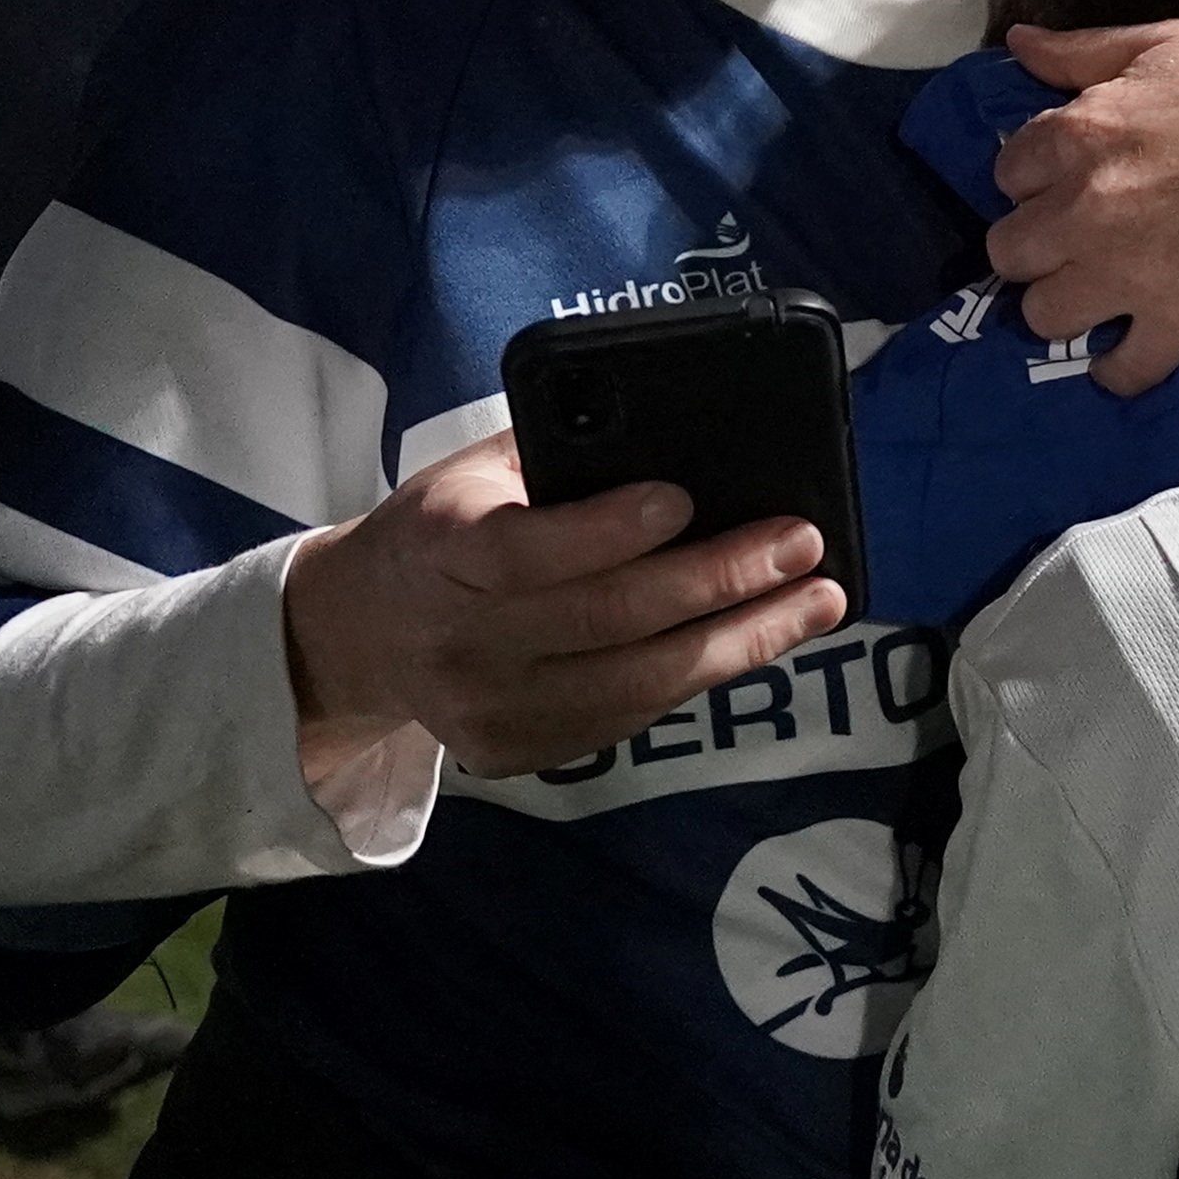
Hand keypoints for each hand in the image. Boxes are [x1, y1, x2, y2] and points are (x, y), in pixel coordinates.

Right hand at [281, 430, 844, 784]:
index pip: (525, 550)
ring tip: (819, 600)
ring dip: (744, 640)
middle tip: (803, 542)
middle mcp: (461, 640)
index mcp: (441, 550)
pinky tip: (758, 638)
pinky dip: (702, 675)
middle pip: (605, 619)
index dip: (608, 529)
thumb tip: (677, 427)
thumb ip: (556, 451)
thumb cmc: (440, 529)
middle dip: (720, 579)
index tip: (683, 498)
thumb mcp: (469, 474)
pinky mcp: (516, 752)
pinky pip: (629, 717)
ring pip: (636, 683)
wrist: (360, 634)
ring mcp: (489, 709)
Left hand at [989, 20, 1178, 387]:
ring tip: (1105, 293)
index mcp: (1083, 132)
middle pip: (1010, 251)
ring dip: (1068, 306)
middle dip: (1040, 244)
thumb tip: (1019, 44)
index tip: (1071, 182)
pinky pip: (1119, 372)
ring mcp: (1131, 274)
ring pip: (1043, 316)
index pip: (1007, 171)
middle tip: (1083, 239)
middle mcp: (1090, 208)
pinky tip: (1136, 347)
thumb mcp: (1172, 43)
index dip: (1039, 177)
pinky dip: (1121, 367)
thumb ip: (1084, 51)